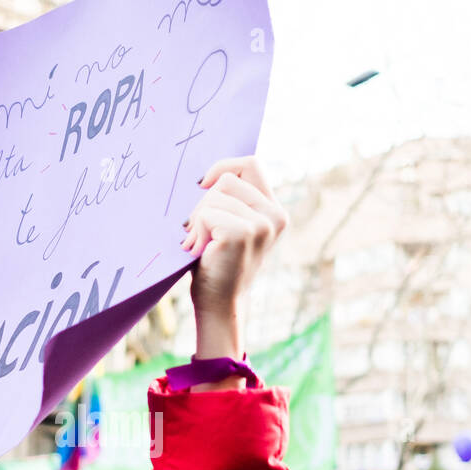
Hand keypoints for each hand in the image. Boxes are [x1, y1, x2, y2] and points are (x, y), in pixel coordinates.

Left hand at [181, 157, 286, 364]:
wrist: (219, 304)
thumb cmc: (217, 262)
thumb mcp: (231, 223)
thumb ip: (231, 199)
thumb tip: (206, 173)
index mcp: (274, 210)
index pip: (250, 164)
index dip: (223, 167)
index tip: (202, 184)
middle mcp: (275, 216)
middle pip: (227, 179)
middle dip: (203, 202)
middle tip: (199, 231)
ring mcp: (262, 225)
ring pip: (214, 196)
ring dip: (197, 220)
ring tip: (200, 244)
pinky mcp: (243, 234)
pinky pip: (207, 214)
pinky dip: (196, 232)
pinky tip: (199, 250)